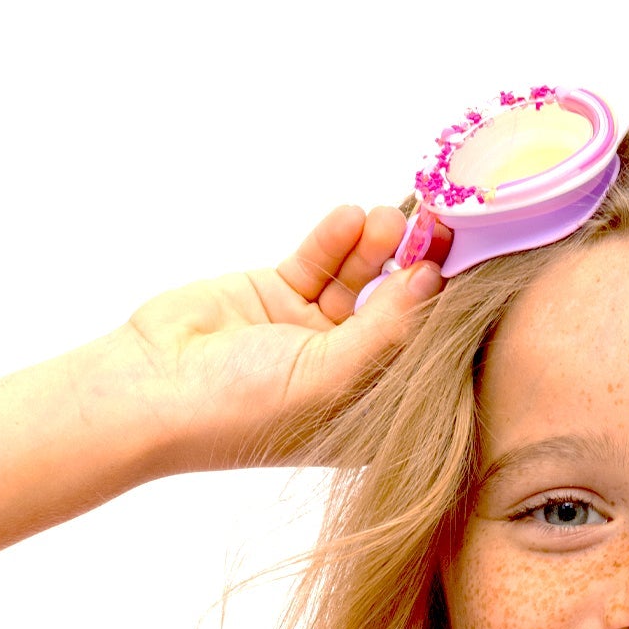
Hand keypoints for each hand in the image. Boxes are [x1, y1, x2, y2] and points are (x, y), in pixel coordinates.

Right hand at [94, 205, 452, 472]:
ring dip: (379, 247)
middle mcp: (349, 373)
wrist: (152, 389)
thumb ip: (386, 329)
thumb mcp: (332, 376)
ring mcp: (314, 332)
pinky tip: (352, 217)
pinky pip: (321, 262)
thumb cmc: (244, 409)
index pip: (424, 359)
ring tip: (394, 215)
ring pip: (362, 279)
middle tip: (446, 226)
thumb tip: (432, 281)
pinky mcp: (280, 295)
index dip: (448, 316)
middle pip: (399, 311)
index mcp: (371, 413)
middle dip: (420, 269)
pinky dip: (337, 239)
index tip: (476, 269)